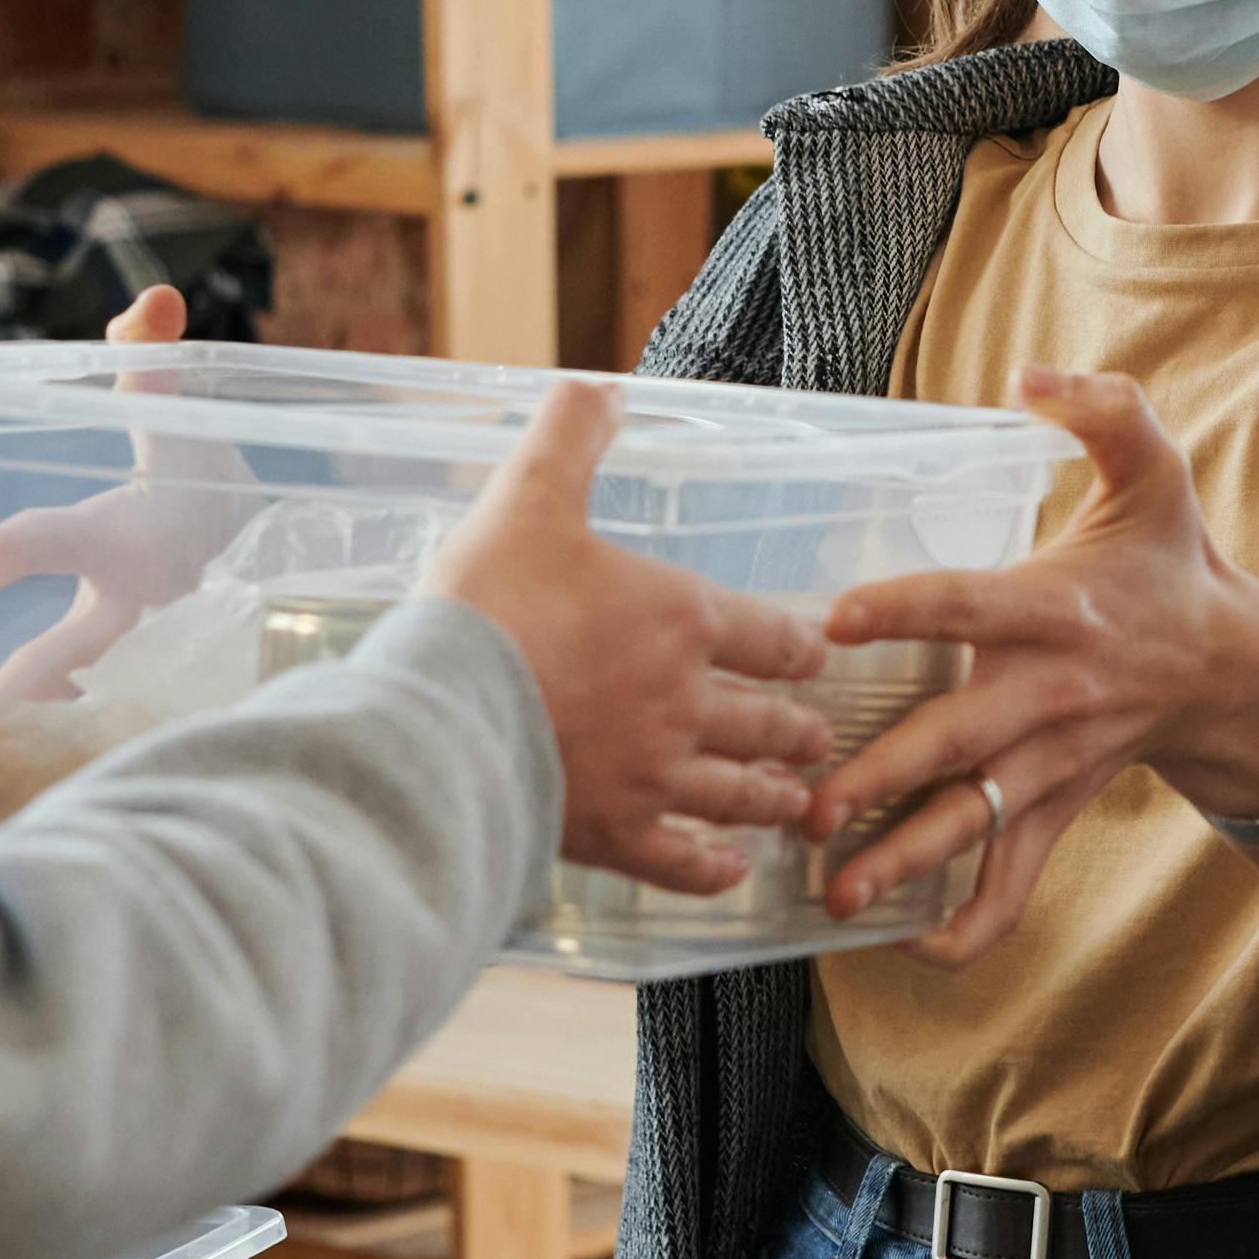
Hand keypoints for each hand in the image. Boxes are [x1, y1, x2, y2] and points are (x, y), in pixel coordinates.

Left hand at [0, 288, 253, 697]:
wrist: (241, 545)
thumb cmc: (198, 480)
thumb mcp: (179, 417)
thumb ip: (152, 362)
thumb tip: (151, 300)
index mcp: (132, 541)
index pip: (77, 537)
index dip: (33, 544)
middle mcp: (135, 606)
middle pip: (82, 646)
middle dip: (39, 676)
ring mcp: (128, 655)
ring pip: (77, 696)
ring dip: (35, 722)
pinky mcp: (121, 682)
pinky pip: (80, 718)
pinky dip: (44, 740)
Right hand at [417, 379, 839, 890]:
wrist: (441, 716)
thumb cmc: (490, 602)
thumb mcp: (530, 495)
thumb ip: (570, 436)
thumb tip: (599, 387)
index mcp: (682, 622)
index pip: (773, 638)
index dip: (800, 648)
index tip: (816, 658)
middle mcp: (686, 706)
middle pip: (769, 722)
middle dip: (798, 728)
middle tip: (817, 735)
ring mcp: (655, 778)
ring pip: (739, 795)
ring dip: (772, 796)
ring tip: (794, 802)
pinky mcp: (613, 836)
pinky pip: (682, 864)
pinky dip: (713, 870)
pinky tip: (729, 871)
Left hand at [799, 365, 1258, 962]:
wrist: (1232, 669)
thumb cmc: (1169, 563)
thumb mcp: (1156, 470)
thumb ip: (1106, 408)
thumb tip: (1031, 374)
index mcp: (1058, 610)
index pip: (973, 607)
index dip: (907, 610)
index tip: (834, 621)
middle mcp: (1052, 695)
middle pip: (960, 741)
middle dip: (884, 777)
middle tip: (809, 806)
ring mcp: (1053, 764)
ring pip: (976, 823)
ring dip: (905, 863)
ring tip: (834, 892)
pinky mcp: (1056, 808)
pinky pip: (1016, 883)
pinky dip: (971, 926)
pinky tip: (907, 946)